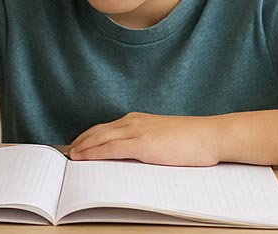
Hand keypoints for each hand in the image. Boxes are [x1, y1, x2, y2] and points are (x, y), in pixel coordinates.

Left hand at [68, 112, 223, 166]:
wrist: (212, 136)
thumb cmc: (193, 141)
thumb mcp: (163, 138)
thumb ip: (146, 143)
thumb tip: (133, 155)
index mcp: (138, 120)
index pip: (105, 128)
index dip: (88, 136)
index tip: (76, 144)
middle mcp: (133, 122)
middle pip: (97, 131)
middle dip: (79, 141)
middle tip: (65, 152)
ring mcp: (137, 131)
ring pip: (100, 138)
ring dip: (81, 147)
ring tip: (69, 156)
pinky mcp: (143, 144)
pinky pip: (111, 148)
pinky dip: (93, 152)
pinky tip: (83, 157)